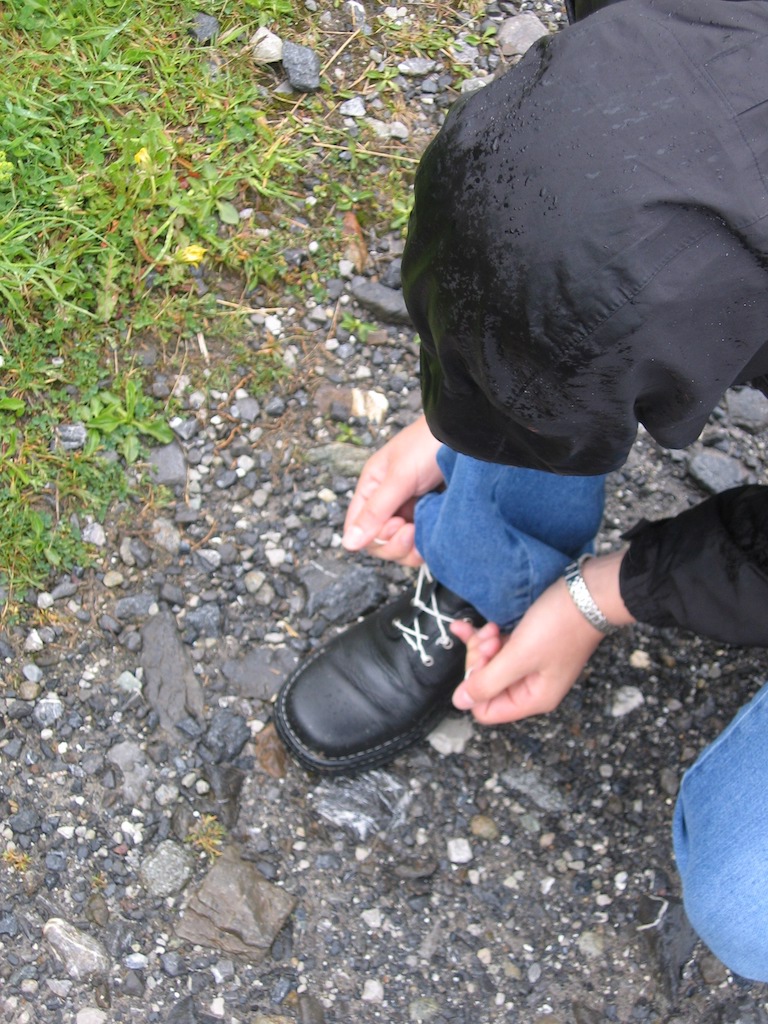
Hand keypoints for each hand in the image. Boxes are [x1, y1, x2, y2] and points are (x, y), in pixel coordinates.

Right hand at [342, 415, 443, 565]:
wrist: (467, 436)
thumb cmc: (428, 445)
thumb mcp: (399, 477)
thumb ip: (375, 511)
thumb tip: (348, 543)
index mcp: (372, 489)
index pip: (357, 527)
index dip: (373, 536)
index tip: (396, 524)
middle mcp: (388, 503)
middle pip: (379, 542)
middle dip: (395, 544)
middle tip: (412, 528)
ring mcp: (411, 512)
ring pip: (402, 548)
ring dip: (412, 547)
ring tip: (428, 528)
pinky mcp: (431, 518)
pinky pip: (422, 543)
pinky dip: (428, 544)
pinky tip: (438, 533)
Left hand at [451, 551, 633, 723]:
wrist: (587, 593)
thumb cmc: (560, 626)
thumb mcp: (520, 656)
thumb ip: (488, 682)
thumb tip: (459, 703)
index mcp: (533, 698)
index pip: (485, 710)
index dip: (476, 686)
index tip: (482, 661)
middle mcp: (530, 686)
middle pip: (485, 685)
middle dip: (480, 660)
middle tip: (490, 639)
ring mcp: (528, 665)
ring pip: (488, 663)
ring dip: (483, 644)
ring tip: (493, 628)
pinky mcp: (525, 645)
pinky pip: (495, 648)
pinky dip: (483, 636)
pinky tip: (472, 626)